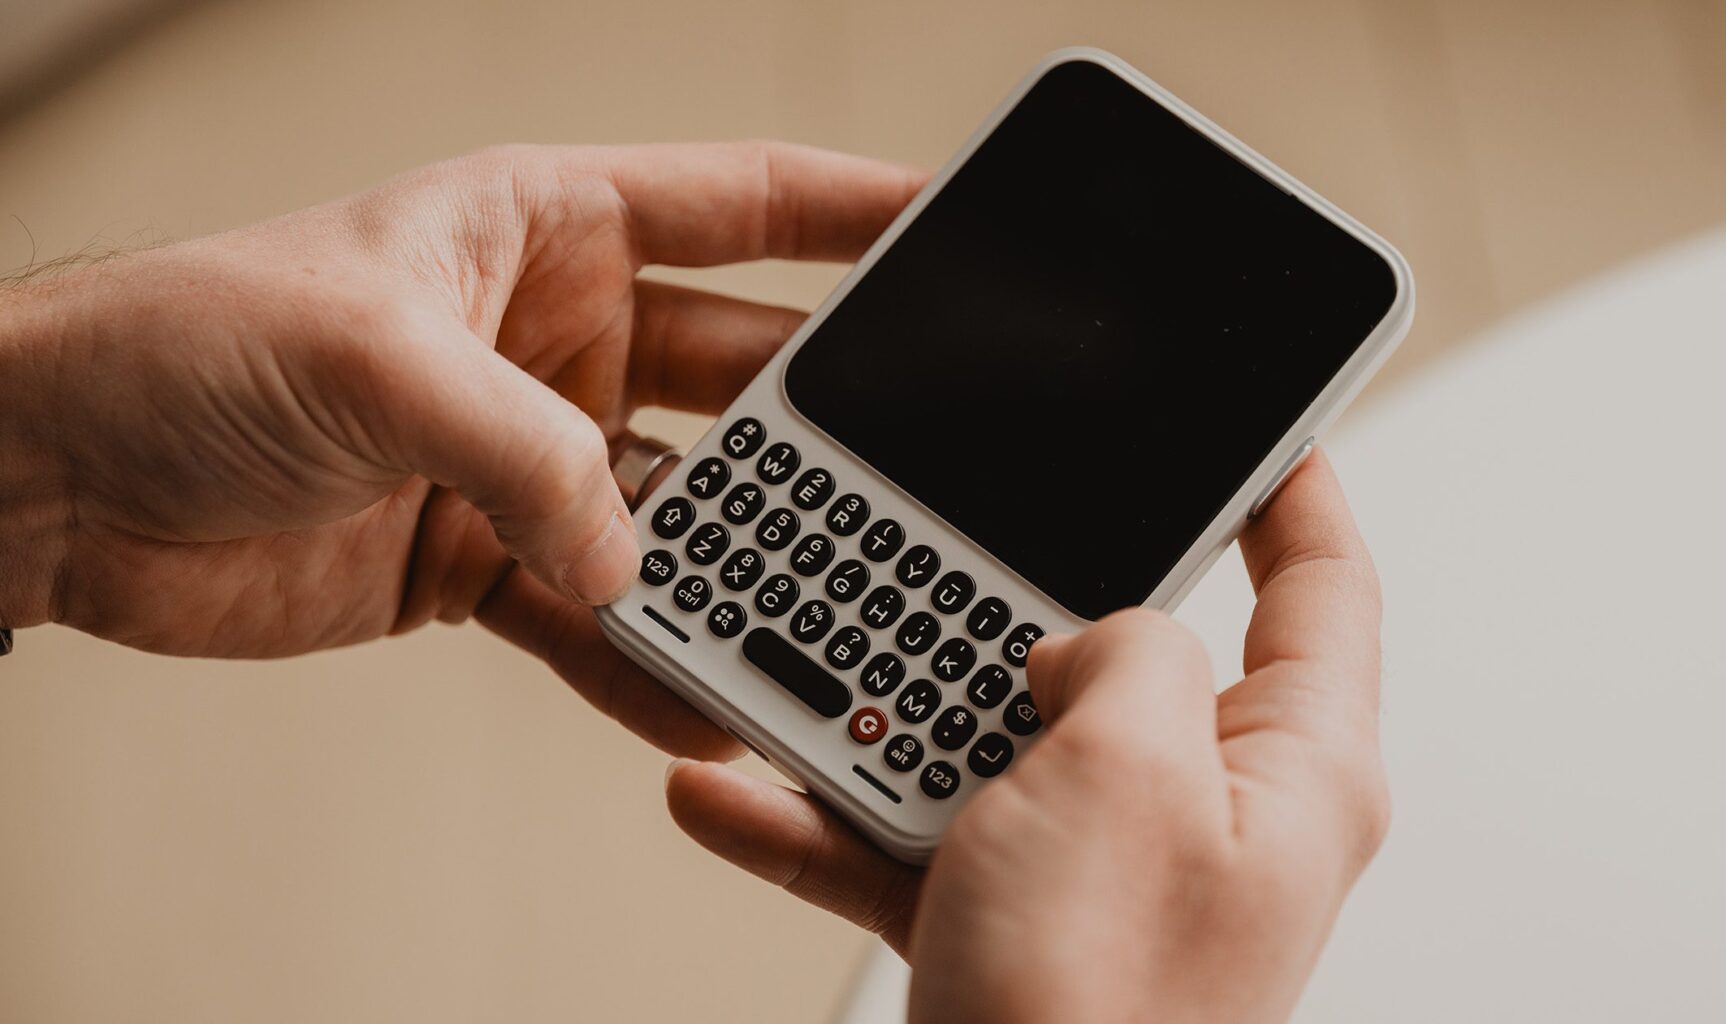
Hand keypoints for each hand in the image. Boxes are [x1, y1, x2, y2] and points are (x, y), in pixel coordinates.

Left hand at [0, 143, 921, 755]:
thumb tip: (631, 557)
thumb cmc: (184, 343)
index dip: (855, 210)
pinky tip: (698, 693)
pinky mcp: (485, 556)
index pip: (740, 204)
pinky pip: (599, 614)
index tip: (951, 224)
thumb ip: (524, 449)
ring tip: (806, 616)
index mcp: (546, 229)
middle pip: (741, 379)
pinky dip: (647, 659)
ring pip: (682, 514)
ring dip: (738, 568)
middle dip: (822, 433)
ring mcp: (528, 452)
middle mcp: (556, 336)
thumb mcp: (374, 355)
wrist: (58, 481)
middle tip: (906, 478)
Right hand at [665, 451, 1388, 1021]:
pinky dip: (832, 819)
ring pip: (999, 742)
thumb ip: (1127, 651)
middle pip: (1129, 654)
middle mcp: (1210, 816)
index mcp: (1292, 769)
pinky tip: (740, 794)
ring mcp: (1111, 872)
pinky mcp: (1022, 925)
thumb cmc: (1100, 1012)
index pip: (1324, 587)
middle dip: (1022, 604)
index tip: (1256, 422)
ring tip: (804, 681)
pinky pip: (921, 836)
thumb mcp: (1128, 768)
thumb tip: (1085, 640)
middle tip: (956, 549)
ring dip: (893, 716)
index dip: (1294, 488)